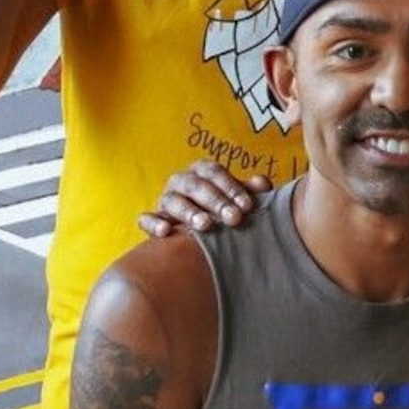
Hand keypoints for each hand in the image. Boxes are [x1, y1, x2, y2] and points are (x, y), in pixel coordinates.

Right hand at [137, 159, 272, 238]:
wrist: (202, 236)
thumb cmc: (225, 211)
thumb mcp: (238, 200)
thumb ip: (251, 192)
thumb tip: (262, 183)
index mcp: (202, 172)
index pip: (213, 172)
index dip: (230, 187)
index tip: (247, 206)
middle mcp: (181, 182)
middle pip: (195, 186)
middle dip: (216, 201)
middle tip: (234, 218)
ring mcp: (165, 200)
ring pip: (172, 201)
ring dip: (189, 212)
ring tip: (205, 225)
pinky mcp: (152, 220)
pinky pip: (146, 219)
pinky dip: (154, 224)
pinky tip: (166, 232)